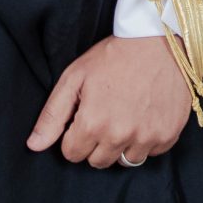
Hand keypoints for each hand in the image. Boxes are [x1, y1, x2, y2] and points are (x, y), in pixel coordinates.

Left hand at [25, 34, 191, 167]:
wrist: (158, 40)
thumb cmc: (113, 56)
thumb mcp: (74, 78)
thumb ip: (52, 115)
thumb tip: (34, 146)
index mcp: (93, 124)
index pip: (72, 154)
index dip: (74, 136)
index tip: (84, 118)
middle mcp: (120, 136)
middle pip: (98, 162)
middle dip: (96, 143)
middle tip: (105, 116)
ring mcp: (147, 138)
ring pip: (125, 161)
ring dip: (122, 145)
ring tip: (126, 117)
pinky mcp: (168, 135)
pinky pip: (151, 153)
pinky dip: (146, 140)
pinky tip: (145, 116)